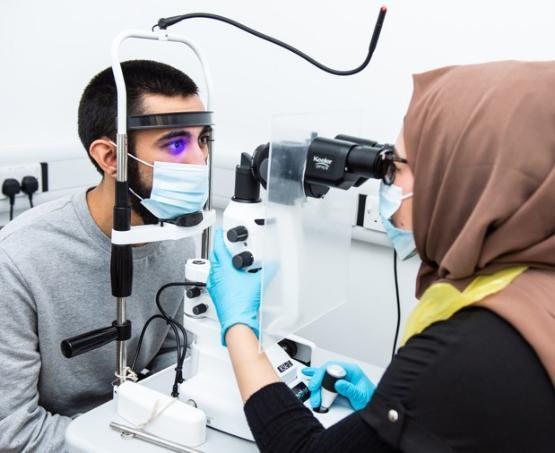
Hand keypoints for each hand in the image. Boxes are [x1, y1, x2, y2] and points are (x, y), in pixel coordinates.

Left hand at [207, 229, 261, 344]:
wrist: (237, 321)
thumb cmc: (242, 303)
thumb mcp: (258, 282)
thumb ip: (268, 270)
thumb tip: (274, 264)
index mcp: (223, 268)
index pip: (218, 247)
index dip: (219, 237)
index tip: (220, 231)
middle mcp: (216, 275)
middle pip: (214, 257)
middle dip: (219, 249)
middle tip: (225, 245)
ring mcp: (215, 286)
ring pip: (214, 269)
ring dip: (220, 263)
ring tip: (229, 261)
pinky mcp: (216, 295)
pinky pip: (216, 280)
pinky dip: (221, 275)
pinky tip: (230, 279)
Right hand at [302, 361, 375, 410]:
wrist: (376, 407)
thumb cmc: (371, 399)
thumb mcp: (361, 395)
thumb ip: (350, 389)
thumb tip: (338, 384)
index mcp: (352, 370)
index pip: (332, 367)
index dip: (322, 375)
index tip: (317, 384)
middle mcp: (345, 372)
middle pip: (326, 372)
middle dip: (317, 381)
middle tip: (313, 390)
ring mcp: (342, 378)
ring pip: (324, 376)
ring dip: (316, 383)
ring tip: (311, 391)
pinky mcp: (339, 385)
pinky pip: (325, 380)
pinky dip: (317, 379)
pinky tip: (309, 375)